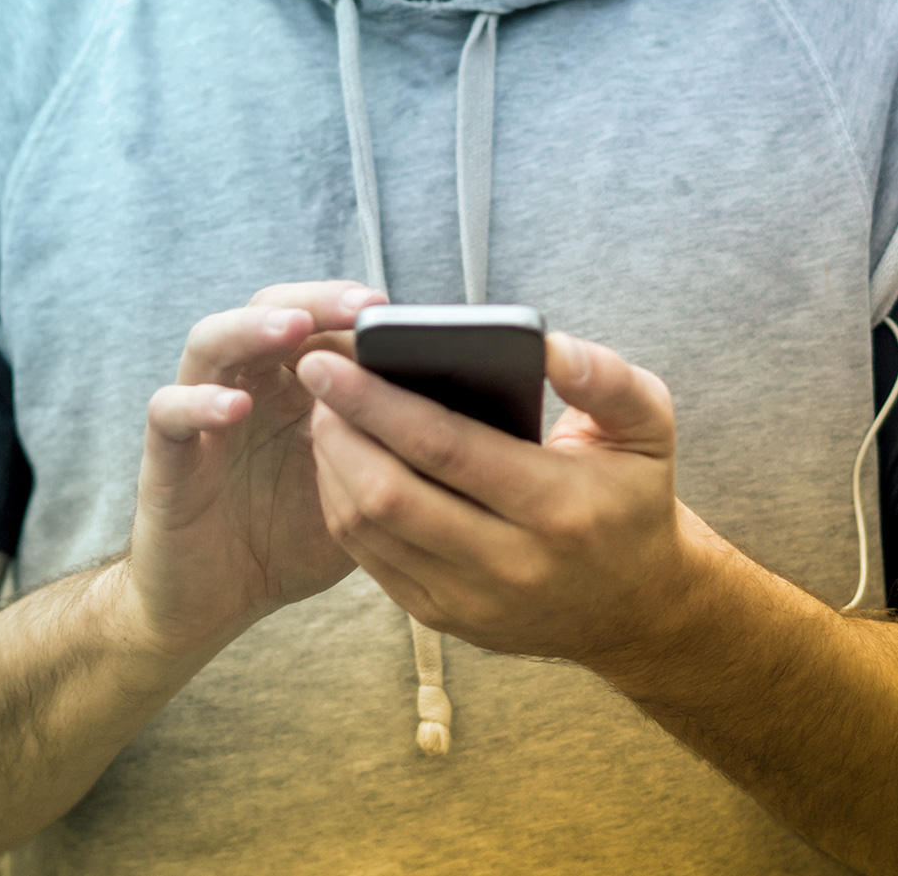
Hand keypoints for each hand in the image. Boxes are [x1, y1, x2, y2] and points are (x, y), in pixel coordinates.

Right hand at [125, 281, 386, 657]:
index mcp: (295, 390)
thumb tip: (464, 429)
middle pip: (269, 313)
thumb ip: (388, 453)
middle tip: (362, 306)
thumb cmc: (292, 537)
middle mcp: (248, 388)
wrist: (219, 598)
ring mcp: (204, 417)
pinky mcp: (167, 456)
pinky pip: (171, 415)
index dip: (352, 310)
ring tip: (292, 330)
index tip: (396, 311)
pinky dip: (198, 403)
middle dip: (315, 301)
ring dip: (251, 329)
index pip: (319, 323)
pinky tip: (235, 406)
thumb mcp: (358, 491)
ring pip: (211, 345)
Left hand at [295, 333, 695, 669]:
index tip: (329, 360)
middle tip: (315, 381)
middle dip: (337, 430)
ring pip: (369, 530)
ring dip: (331, 467)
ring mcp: (471, 600)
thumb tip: (544, 345)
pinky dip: (344, 508)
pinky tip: (341, 466)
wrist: (634, 607)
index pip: (445, 447)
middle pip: (389, 494)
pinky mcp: (445, 618)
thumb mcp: (648, 427)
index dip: (376, 401)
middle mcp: (510, 564)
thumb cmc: (633, 500)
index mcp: (558, 507)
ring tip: (325, 416)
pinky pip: (371, 560)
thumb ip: (604, 378)